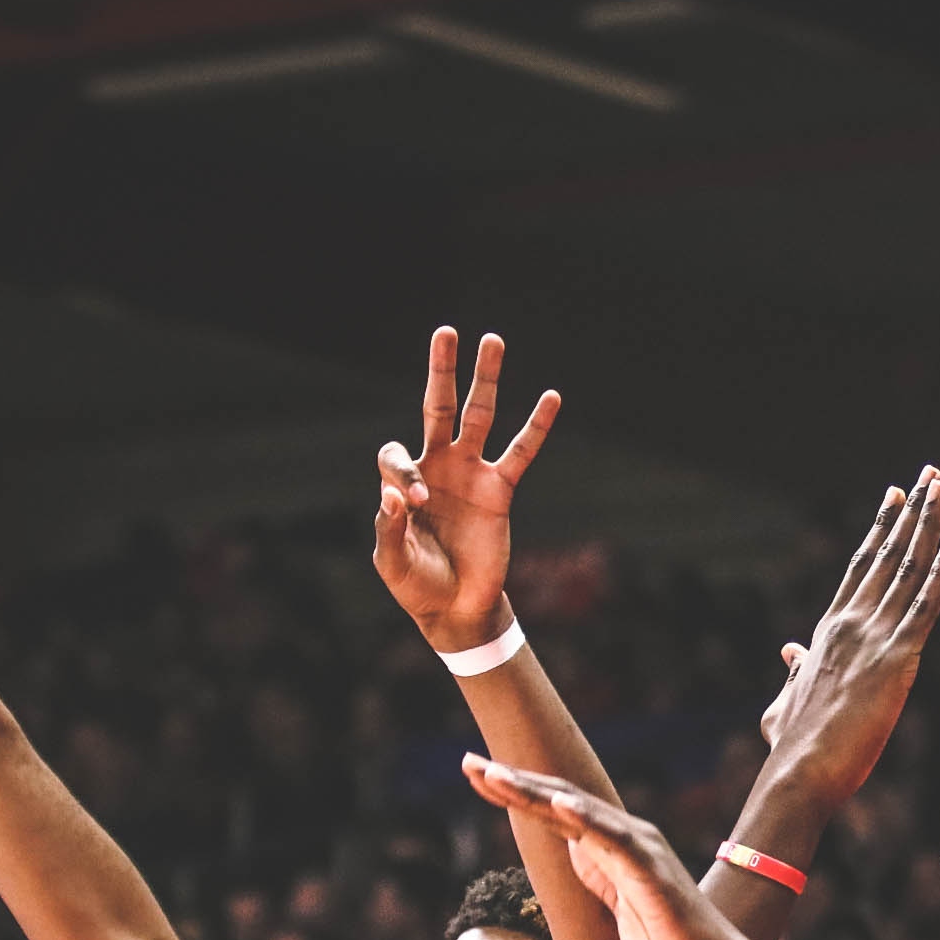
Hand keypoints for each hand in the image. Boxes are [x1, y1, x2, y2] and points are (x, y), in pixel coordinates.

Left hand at [372, 327, 560, 651]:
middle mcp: (438, 466)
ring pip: (480, 416)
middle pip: (439, 405)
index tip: (418, 502)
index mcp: (404, 482)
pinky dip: (536, 427)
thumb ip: (389, 528)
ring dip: (486, 379)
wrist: (456, 608)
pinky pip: (521, 453)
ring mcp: (471, 474)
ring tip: (493, 339)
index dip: (404, 472)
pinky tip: (551, 397)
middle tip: (446, 332)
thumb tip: (395, 495)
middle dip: (442, 370)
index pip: (397, 455)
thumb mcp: (392, 562)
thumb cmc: (417, 585)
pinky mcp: (501, 490)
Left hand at [463, 756, 760, 939]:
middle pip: (561, 801)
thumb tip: (573, 846)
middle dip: (512, 781)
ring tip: (495, 775)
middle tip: (468, 763)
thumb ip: (599, 875)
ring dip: (535, 792)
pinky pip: (616, 841)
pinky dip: (588, 818)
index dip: (515, 792)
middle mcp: (627, 839)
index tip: (476, 775)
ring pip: (581, 812)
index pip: (556, 811)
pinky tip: (559, 802)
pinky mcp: (653, 875)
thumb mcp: (619, 908)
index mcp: (612, 848)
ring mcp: (642, 853)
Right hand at [754, 470, 939, 806]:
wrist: (798, 772)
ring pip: (907, 570)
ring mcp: (872, 639)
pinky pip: (924, 610)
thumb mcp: (787, 699)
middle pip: (888, 554)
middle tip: (930, 474)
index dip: (881, 529)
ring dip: (927, 526)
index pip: (861, 567)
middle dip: (911, 512)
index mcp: (829, 631)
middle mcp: (850, 624)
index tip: (895, 496)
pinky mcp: (895, 662)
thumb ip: (792, 670)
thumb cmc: (791, 746)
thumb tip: (789, 651)